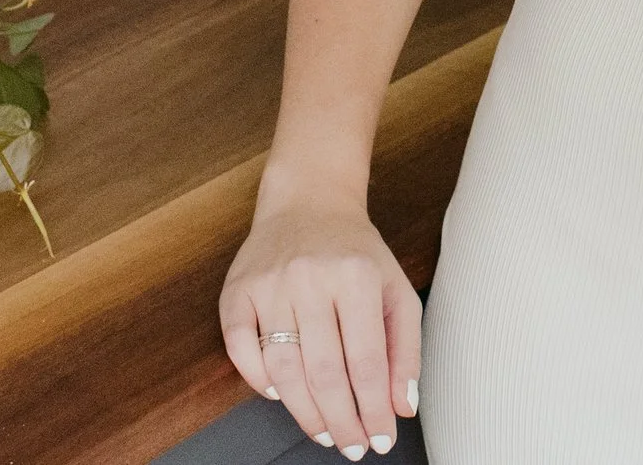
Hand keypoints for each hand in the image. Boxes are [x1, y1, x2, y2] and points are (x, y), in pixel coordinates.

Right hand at [218, 182, 421, 458]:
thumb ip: (405, 347)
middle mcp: (311, 279)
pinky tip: (281, 395)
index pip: (367, 360)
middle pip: (325, 371)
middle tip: (353, 447)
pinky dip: (258, 380)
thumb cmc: (356, 252)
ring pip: (284, 369)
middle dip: (342, 420)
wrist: (308, 201)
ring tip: (326, 433)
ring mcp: (270, 285)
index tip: (381, 438)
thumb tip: (403, 406)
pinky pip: (242, 350)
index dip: (375, 408)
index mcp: (357, 275)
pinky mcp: (237, 291)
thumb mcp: (394, 288)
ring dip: (305, 412)